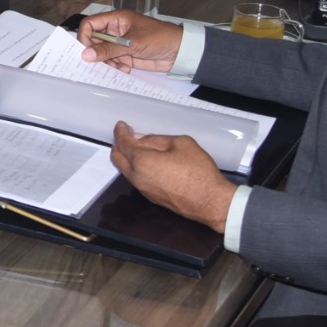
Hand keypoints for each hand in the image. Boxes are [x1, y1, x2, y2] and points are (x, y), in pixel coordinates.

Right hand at [78, 9, 180, 70]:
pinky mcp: (126, 56)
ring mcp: (120, 44)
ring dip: (107, 62)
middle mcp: (116, 31)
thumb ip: (109, 49)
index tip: (86, 50)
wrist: (179, 51)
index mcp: (116, 19)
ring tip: (119, 66)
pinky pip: (112, 62)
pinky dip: (115, 67)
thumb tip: (86, 55)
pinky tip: (126, 68)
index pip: (90, 24)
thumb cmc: (160, 38)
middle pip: (94, 41)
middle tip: (102, 61)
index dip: (85, 36)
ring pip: (102, 53)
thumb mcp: (133, 43)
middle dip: (96, 52)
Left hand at [110, 123, 235, 230]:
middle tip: (127, 135)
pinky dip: (136, 167)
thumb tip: (142, 140)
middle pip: (117, 158)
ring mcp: (142, 189)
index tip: (122, 126)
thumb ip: (157, 139)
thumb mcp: (181, 144)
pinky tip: (148, 162)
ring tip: (140, 147)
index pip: (123, 143)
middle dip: (119, 144)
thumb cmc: (198, 172)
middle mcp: (137, 177)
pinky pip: (136, 178)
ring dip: (127, 157)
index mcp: (142, 161)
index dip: (121, 132)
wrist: (209, 201)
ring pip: (125, 170)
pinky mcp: (150, 197)